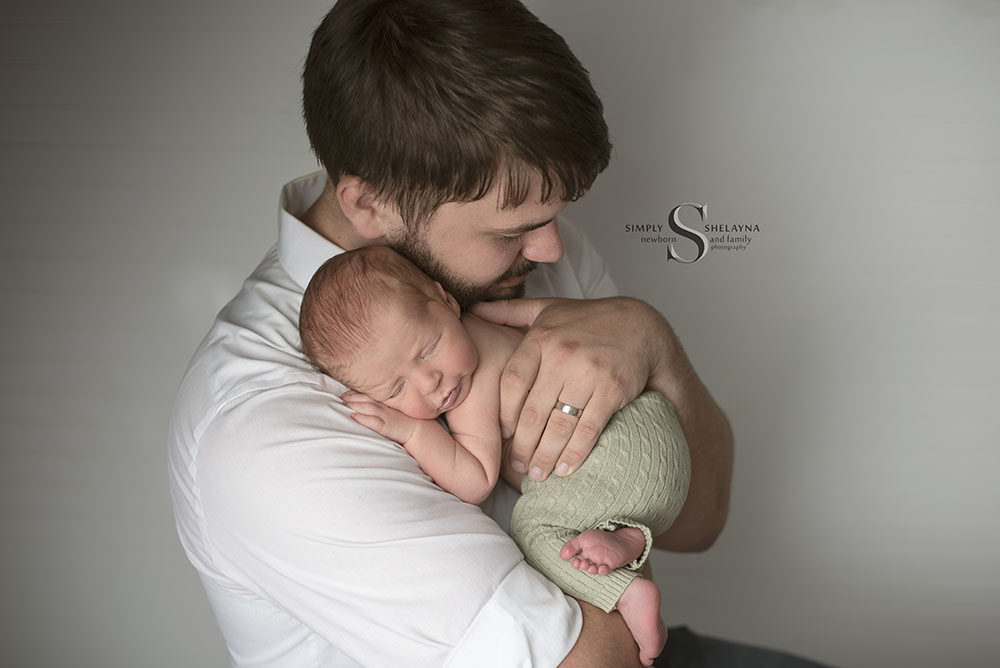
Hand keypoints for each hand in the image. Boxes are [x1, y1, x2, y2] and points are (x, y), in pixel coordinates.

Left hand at [341, 390, 418, 443]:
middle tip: (340, 397)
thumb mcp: (392, 410)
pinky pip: (373, 421)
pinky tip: (354, 416)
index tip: (345, 393)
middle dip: (352, 397)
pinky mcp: (386, 426)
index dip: (355, 393)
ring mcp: (386, 416)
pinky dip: (363, 418)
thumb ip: (381, 406)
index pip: (368, 395)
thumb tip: (367, 405)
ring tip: (343, 404)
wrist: (417, 430)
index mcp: (385, 403)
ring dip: (355, 405)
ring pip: (368, 407)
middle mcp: (384, 407)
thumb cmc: (403, 421)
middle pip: (366, 399)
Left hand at [471, 297, 666, 480]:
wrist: (642, 324)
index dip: (504, 414)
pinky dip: (575, 453)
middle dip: (522, 445)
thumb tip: (474, 310)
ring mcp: (588, 374)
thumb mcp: (548, 308)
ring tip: (537, 474)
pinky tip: (565, 468)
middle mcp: (562, 355)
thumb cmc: (589, 319)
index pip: (512, 384)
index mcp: (541, 338)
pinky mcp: (612, 390)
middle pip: (533, 411)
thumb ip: (510, 312)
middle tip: (517, 465)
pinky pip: (588, 429)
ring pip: (558, 425)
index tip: (502, 435)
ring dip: (545, 456)